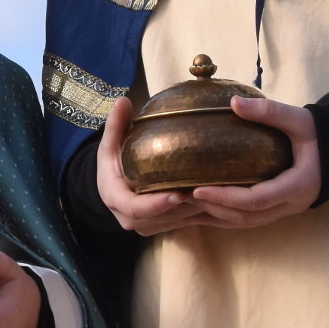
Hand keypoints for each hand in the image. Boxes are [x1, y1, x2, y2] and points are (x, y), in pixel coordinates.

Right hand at [96, 97, 209, 234]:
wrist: (111, 186)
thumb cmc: (112, 163)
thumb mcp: (110, 144)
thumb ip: (116, 124)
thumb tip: (123, 100)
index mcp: (115, 198)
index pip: (136, 208)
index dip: (156, 204)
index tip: (177, 194)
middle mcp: (130, 219)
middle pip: (161, 218)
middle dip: (185, 207)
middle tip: (208, 191)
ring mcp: (148, 226)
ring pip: (176, 222)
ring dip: (196, 210)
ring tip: (218, 193)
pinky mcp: (162, 227)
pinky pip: (183, 223)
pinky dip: (200, 212)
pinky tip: (218, 198)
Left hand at [186, 96, 321, 227]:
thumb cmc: (322, 133)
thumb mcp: (300, 119)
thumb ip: (269, 112)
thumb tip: (234, 103)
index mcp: (297, 185)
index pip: (256, 199)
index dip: (226, 198)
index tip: (198, 190)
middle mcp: (291, 204)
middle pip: (246, 217)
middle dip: (213, 209)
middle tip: (182, 197)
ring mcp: (286, 210)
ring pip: (246, 223)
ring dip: (216, 217)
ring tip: (185, 205)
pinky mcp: (279, 208)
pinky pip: (249, 219)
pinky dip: (225, 216)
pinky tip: (202, 210)